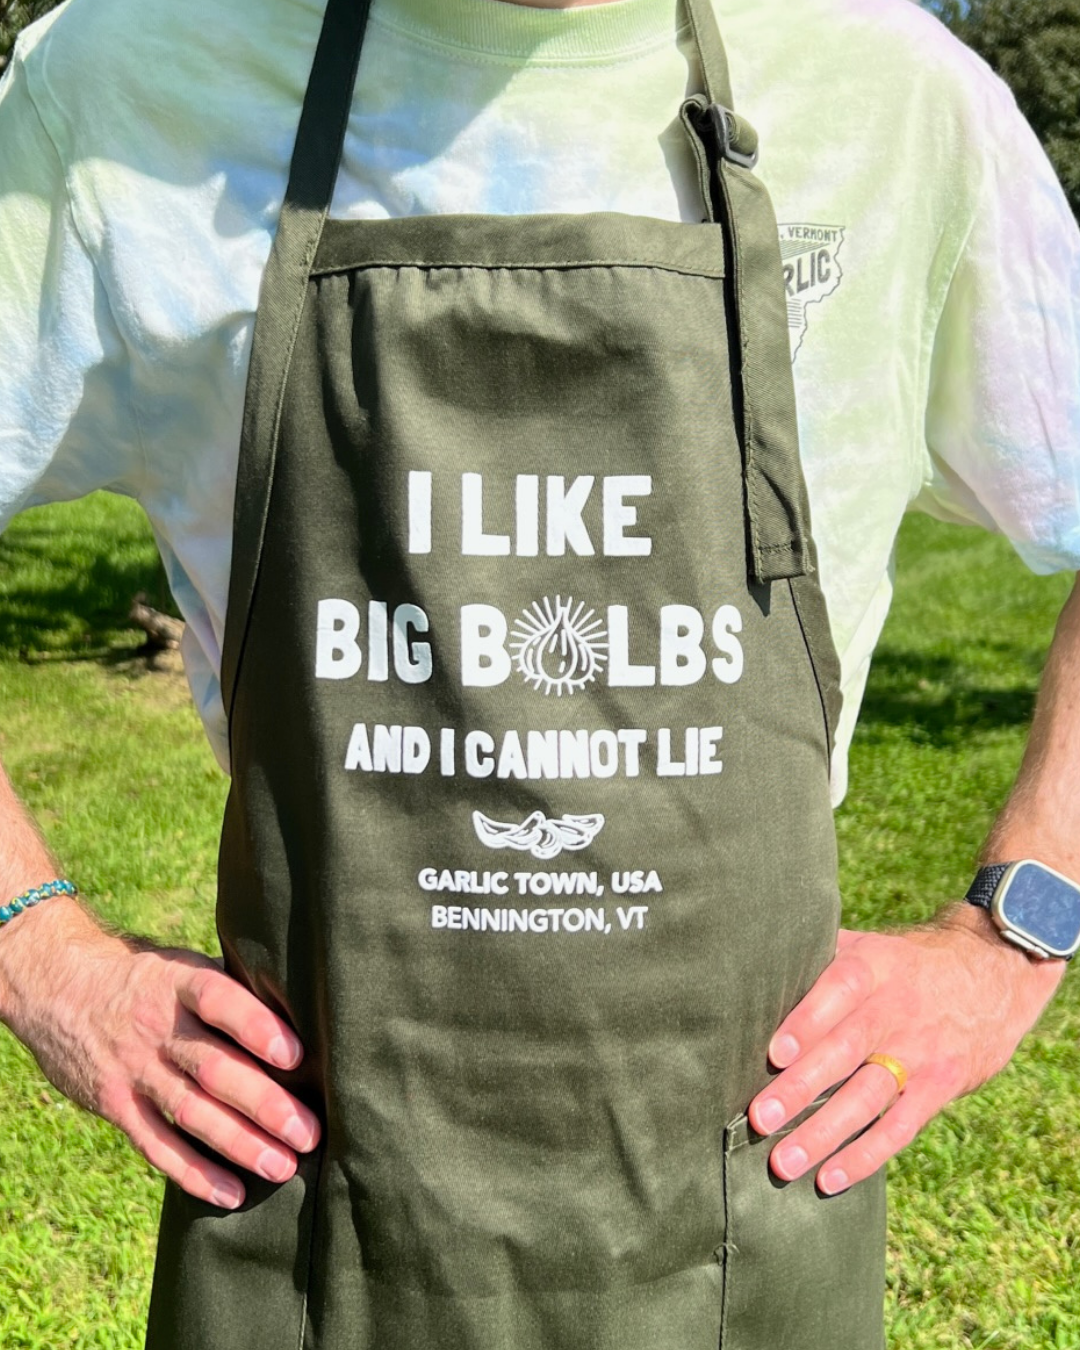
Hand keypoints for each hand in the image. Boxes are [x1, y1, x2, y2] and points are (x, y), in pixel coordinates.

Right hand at [1, 901, 319, 1209]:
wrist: (59, 989)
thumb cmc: (148, 977)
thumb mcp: (182, 964)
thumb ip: (230, 988)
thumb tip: (303, 1007)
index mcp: (178, 982)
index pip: (217, 1001)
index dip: (255, 1027)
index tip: (296, 1055)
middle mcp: (156, 1027)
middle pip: (213, 1068)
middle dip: (265, 1104)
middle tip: (310, 1132)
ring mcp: (134, 1069)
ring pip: (190, 1112)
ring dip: (239, 1144)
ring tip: (283, 1167)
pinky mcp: (115, 1105)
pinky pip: (156, 1145)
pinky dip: (193, 1172)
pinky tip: (231, 1193)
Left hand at [747, 904, 1063, 1194]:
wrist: (993, 972)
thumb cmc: (905, 962)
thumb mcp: (870, 945)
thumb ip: (820, 960)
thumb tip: (751, 972)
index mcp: (872, 967)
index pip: (838, 990)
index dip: (807, 1021)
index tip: (774, 1054)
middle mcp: (895, 1010)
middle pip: (845, 1050)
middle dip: (801, 1088)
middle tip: (760, 1119)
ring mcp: (921, 1051)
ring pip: (868, 1097)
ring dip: (825, 1133)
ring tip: (784, 1163)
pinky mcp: (941, 1085)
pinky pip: (901, 1126)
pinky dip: (867, 1155)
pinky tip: (831, 1178)